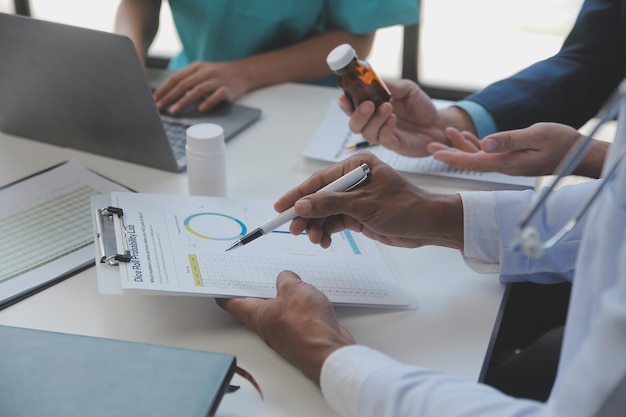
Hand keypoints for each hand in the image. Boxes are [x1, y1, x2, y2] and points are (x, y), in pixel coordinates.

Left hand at [153, 61, 250, 113]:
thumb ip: (188, 80)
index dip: (164, 89)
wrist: (243, 72)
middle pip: (184, 84)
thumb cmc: (219, 75)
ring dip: (184, 101)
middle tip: (160, 107)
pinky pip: (217, 96)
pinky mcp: (227, 89)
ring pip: (198, 90)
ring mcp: (217, 81)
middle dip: (170, 97)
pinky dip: (208, 102)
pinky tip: (201, 109)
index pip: (176, 78)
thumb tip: (169, 94)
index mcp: (196, 67)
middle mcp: (205, 72)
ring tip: (174, 111)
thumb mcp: (202, 72)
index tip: (155, 99)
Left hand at [216, 271, 354, 384]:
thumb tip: (287, 278)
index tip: (218, 284)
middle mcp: (268, 326)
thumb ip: (286, 279)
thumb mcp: (293, 289)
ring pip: (277, 311)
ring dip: (280, 297)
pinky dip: (297, 306)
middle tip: (251, 277)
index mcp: (258, 315)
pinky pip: (295, 316)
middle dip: (255, 290)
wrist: (329, 352)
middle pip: (255, 306)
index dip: (224, 292)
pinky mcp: (302, 335)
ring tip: (284, 281)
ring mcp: (284, 332)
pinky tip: (306, 297)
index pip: (232, 303)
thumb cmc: (308, 326)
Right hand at [275, 153, 463, 249]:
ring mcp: (356, 198)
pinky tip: (324, 242)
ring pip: (325, 213)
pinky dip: (328, 232)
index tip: (280, 208)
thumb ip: (330, 204)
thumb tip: (302, 206)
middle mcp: (353, 180)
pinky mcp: (359, 214)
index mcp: (356, 166)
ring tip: (314, 240)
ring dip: (317, 227)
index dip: (298, 195)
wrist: (429, 225)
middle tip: (295, 230)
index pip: (319, 180)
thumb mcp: (364, 205)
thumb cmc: (404, 207)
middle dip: (307, 215)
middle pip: (319, 198)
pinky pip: (335, 222)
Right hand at [339, 79, 474, 156]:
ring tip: (388, 108)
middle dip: (357, 114)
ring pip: (367, 133)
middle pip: (354, 124)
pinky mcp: (394, 145)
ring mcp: (383, 135)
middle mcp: (375, 123)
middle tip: (369, 104)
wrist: (439, 123)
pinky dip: (385, 128)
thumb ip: (391, 85)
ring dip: (374, 120)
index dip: (345, 104)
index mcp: (373, 108)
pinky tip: (393, 119)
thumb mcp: (407, 89)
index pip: (352, 108)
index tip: (344, 97)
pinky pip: (383, 139)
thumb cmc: (421, 107)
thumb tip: (375, 79)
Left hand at [426, 123, 583, 176]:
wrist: (578, 153)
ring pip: (477, 155)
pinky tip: (468, 136)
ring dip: (460, 145)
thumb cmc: (561, 143)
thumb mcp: (536, 136)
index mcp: (505, 162)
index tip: (433, 152)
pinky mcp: (512, 157)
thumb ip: (510, 140)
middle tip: (428, 145)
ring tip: (445, 132)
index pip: (471, 161)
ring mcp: (507, 162)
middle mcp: (503, 165)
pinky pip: (488, 152)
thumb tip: (485, 142)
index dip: (451, 157)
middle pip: (469, 160)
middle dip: (448, 152)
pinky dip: (475, 144)